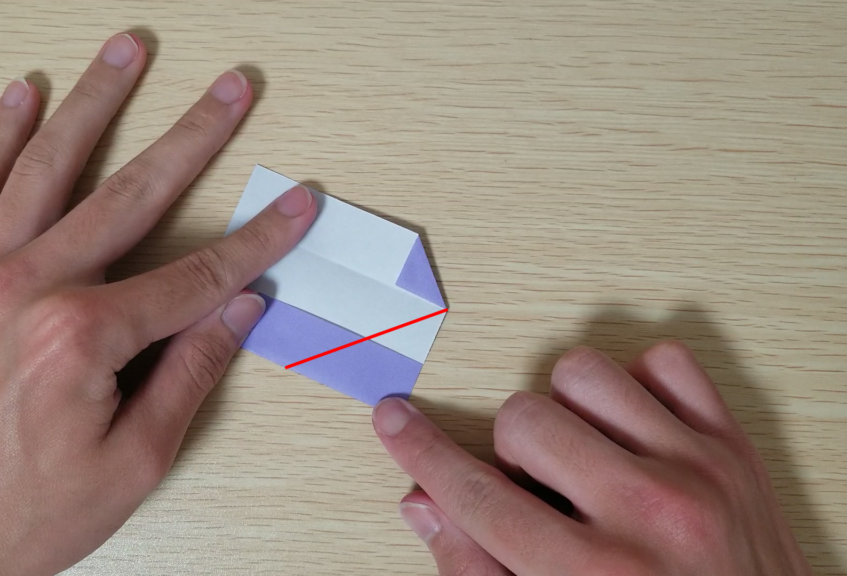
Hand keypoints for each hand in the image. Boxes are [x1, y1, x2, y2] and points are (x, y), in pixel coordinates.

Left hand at [0, 32, 315, 574]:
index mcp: (81, 337)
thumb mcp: (131, 463)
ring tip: (129, 48)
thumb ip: (189, 373)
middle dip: (193, 137)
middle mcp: (27, 288)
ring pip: (48, 165)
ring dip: (95, 101)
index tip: (296, 207)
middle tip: (230, 90)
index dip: (257, 239)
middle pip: (131, 194)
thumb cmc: (17, 518)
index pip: (196, 274)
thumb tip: (238, 309)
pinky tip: (23, 96)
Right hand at [373, 342, 811, 574]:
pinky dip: (638, 387)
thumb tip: (425, 504)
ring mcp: (699, 471)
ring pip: (584, 372)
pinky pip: (665, 362)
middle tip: (539, 488)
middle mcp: (648, 514)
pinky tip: (631, 430)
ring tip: (585, 454)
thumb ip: (478, 571)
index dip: (421, 451)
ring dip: (568, 409)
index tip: (396, 419)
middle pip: (524, 419)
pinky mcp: (735, 446)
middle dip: (514, 452)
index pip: (474, 494)